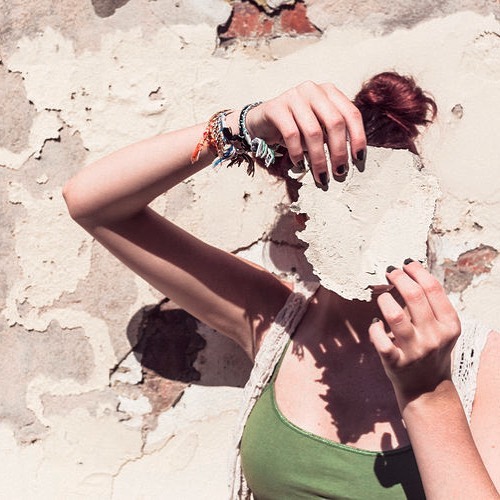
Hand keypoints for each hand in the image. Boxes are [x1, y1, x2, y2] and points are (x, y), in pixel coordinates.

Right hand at [245, 81, 365, 186]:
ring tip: (321, 175)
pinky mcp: (276, 107)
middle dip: (339, 151)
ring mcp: (294, 96)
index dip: (358, 137)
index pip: (351, 113)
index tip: (358, 159)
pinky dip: (298, 153)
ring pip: (314, 131)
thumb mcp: (319, 127)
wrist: (262, 122)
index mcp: (329, 92)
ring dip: (319, 158)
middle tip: (339, 172)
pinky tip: (300, 164)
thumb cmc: (295, 127)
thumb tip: (352, 158)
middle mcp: (313, 90)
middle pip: (335, 122)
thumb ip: (334, 134)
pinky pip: (292, 134)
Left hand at [369, 260, 460, 403]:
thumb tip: (407, 274)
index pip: (433, 289)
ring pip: (395, 315)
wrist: (427, 388)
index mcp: (449, 324)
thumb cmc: (430, 350)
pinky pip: (380, 340)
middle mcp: (434, 336)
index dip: (417, 271)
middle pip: (414, 296)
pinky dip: (374, 328)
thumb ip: (428, 305)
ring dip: (384, 300)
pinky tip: (375, 323)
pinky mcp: (396, 362)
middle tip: (390, 272)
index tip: (406, 264)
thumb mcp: (440, 329)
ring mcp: (415, 351)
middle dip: (399, 278)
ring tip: (382, 297)